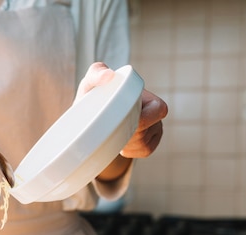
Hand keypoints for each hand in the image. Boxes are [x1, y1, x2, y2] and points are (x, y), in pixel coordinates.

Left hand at [76, 63, 167, 181]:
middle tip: (111, 129)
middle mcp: (153, 110)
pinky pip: (145, 151)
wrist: (86, 120)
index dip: (142, 120)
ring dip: (127, 143)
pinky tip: (121, 144)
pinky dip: (130, 151)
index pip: (158, 110)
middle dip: (129, 133)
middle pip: (149, 130)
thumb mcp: (90, 84)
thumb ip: (96, 72)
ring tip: (114, 135)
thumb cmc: (91, 98)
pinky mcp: (149, 142)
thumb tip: (109, 75)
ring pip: (145, 144)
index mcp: (145, 95)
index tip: (121, 120)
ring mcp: (154, 127)